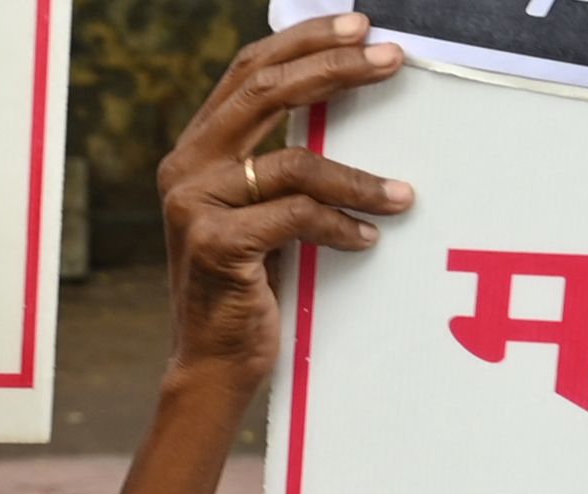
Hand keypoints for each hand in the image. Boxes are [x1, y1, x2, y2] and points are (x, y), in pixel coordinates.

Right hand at [158, 16, 411, 383]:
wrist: (213, 365)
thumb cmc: (249, 287)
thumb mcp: (260, 211)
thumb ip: (277, 160)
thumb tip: (343, 101)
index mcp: (195, 152)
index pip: (247, 71)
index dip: (304, 40)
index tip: (359, 27)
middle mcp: (185, 170)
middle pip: (266, 92)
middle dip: (336, 68)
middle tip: (391, 59)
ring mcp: (194, 208)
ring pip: (295, 163)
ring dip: (360, 178)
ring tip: (402, 193)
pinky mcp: (216, 246)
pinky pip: (298, 216)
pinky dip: (342, 226)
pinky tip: (367, 238)